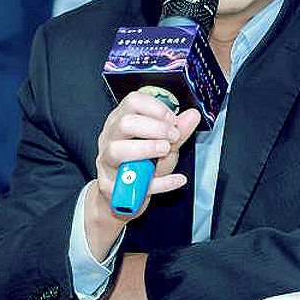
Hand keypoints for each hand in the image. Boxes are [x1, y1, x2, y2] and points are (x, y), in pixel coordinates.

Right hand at [94, 90, 200, 212]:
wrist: (126, 196)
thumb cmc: (142, 165)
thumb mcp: (164, 145)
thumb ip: (178, 131)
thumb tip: (192, 115)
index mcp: (121, 121)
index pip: (132, 102)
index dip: (155, 108)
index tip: (172, 120)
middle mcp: (109, 138)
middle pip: (124, 123)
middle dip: (154, 128)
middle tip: (172, 137)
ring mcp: (106, 162)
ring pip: (118, 150)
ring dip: (146, 149)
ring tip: (165, 151)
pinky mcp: (110, 186)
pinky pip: (133, 183)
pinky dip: (160, 182)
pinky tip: (177, 179)